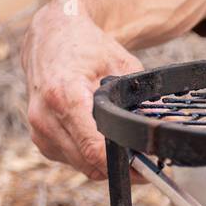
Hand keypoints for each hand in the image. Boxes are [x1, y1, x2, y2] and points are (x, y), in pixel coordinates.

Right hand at [21, 4, 143, 179]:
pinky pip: (73, 159)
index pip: (95, 149)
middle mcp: (46, 117)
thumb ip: (142, 100)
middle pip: (91, 163)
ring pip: (83, 166)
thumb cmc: (87, 47)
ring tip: (122, 143)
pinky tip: (98, 135)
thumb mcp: (122, 65)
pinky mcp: (40, 139)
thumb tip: (166, 127)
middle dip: (121, 166)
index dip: (126, 166)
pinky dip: (89, 155)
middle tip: (144, 161)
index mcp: (65, 96)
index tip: (147, 169)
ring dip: (105, 162)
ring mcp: (39, 130)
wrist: (51, 35)